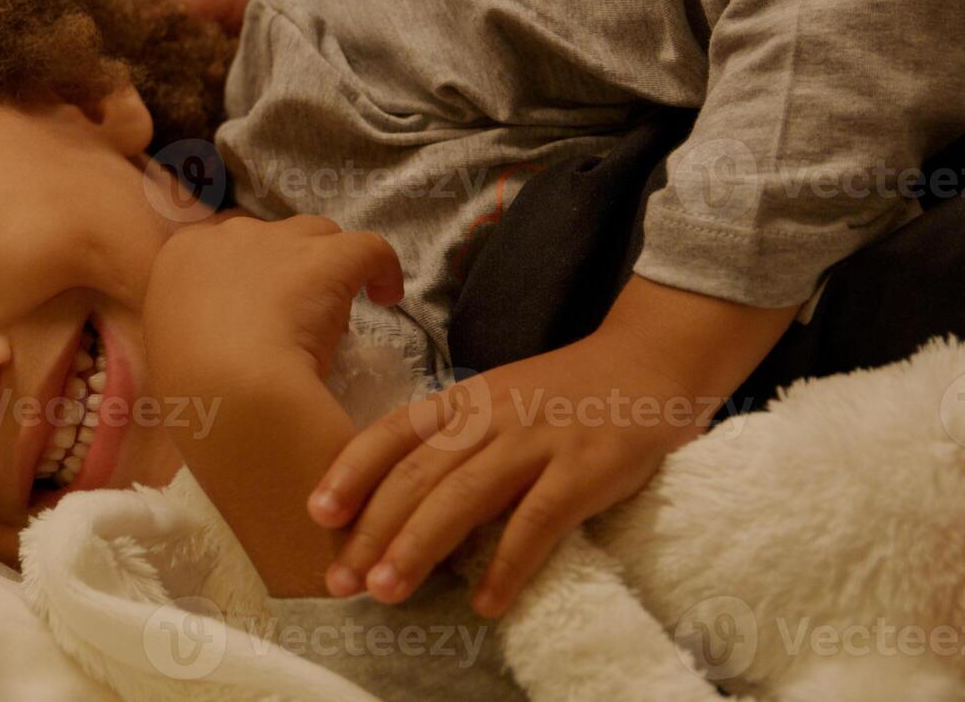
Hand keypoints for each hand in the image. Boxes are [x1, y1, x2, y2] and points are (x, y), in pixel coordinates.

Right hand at [143, 214, 403, 397]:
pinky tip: (386, 296)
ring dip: (326, 267)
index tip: (257, 314)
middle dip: (286, 272)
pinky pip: (370, 248)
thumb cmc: (192, 389)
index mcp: (182, 256)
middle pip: (273, 238)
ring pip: (319, 236)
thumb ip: (195, 332)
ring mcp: (282, 242)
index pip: (224, 248)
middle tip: (292, 323)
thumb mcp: (173, 354)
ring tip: (331, 315)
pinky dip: (382, 269)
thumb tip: (223, 342)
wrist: (227, 392)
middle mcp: (229, 235)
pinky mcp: (331, 258)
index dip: (247, 278)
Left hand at [306, 276, 798, 617]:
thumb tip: (396, 506)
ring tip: (387, 592)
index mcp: (462, 401)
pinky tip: (486, 603)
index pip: (391, 433)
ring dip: (419, 547)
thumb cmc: (561, 395)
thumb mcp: (494, 404)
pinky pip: (537, 522)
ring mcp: (535, 441)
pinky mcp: (583, 468)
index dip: (350, 472)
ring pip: (462, 497)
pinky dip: (508, 564)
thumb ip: (451, 444)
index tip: (316, 513)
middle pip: (416, 475)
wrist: (648, 361)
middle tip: (339, 580)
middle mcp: (488, 417)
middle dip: (372, 531)